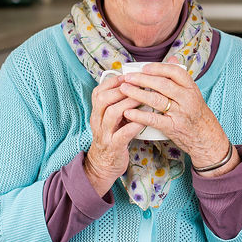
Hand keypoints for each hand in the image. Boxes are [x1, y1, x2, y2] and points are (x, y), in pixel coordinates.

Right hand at [84, 72, 147, 195]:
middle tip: (138, 85)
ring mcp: (104, 134)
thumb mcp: (111, 120)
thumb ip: (118, 104)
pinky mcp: (113, 147)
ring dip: (128, 103)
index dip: (113, 82)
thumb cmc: (113, 138)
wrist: (103, 166)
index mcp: (97, 113)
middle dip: (121, 90)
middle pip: (103, 99)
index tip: (128, 76)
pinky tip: (144, 119)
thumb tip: (133, 85)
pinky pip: (123, 133)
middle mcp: (97, 121)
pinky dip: (134, 124)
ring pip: (112, 113)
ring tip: (143, 99)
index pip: (98, 91)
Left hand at [119, 58, 238, 176]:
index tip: (143, 67)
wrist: (206, 137)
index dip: (158, 68)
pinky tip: (128, 112)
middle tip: (127, 77)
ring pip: (157, 100)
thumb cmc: (196, 113)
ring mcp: (180, 113)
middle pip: (162, 84)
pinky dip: (140, 115)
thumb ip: (181, 77)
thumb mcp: (193, 93)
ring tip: (124, 89)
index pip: (175, 71)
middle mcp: (187, 99)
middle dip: (142, 79)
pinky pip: (154, 119)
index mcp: (191, 88)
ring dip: (137, 93)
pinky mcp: (173, 127)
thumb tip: (172, 57)